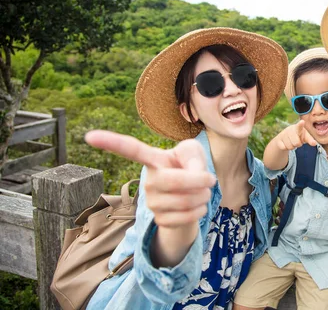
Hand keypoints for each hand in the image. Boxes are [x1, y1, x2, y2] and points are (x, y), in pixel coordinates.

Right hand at [85, 130, 215, 230]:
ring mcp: (152, 202)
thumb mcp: (195, 153)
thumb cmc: (191, 166)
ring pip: (184, 201)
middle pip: (171, 181)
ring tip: (201, 192)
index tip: (89, 136)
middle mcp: (148, 181)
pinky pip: (186, 217)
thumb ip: (194, 159)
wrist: (194, 194)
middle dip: (198, 181)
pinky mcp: (160, 219)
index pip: (131, 150)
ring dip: (203, 196)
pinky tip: (196, 206)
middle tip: (209, 178)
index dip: (111, 142)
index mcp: (153, 159)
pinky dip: (200, 211)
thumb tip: (191, 178)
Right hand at [275, 120, 317, 150]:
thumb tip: (314, 143)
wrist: (285, 137)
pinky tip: (286, 144)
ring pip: (290, 146)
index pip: (299, 126)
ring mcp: (283, 134)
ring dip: (292, 147)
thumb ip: (310, 139)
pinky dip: (286, 148)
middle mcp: (290, 130)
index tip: (302, 122)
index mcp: (298, 128)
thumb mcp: (305, 137)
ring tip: (292, 142)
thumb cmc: (298, 136)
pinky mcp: (278, 140)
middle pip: (296, 143)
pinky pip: (284, 148)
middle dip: (298, 144)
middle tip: (297, 141)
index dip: (300, 125)